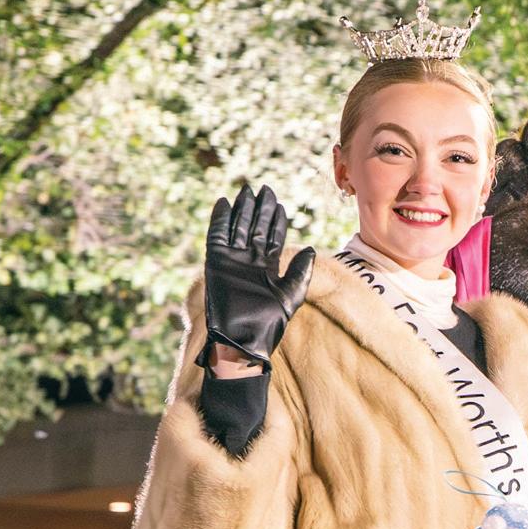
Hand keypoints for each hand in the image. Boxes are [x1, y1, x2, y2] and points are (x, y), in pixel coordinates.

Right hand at [196, 184, 314, 370]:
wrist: (244, 339)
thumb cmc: (269, 323)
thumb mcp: (291, 295)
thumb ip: (300, 272)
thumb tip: (311, 248)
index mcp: (267, 267)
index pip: (271, 237)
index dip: (275, 220)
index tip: (279, 203)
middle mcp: (249, 261)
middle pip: (254, 228)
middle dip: (259, 209)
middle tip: (264, 189)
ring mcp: (232, 261)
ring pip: (237, 228)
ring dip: (242, 210)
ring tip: (247, 191)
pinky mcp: (216, 264)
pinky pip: (217, 237)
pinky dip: (219, 220)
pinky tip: (224, 203)